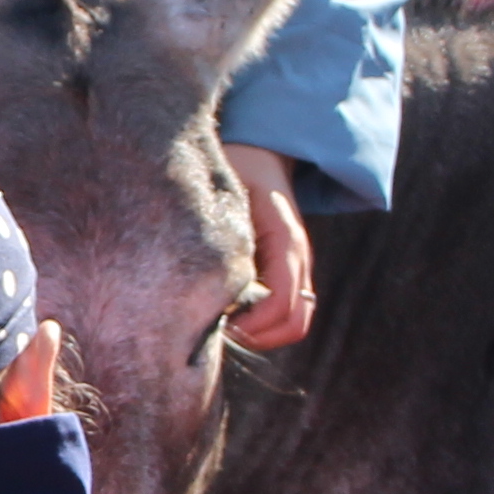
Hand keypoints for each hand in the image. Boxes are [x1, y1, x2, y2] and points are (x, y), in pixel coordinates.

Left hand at [226, 146, 316, 353]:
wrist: (261, 157)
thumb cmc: (237, 169)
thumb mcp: (224, 193)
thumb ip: (218, 231)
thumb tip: (195, 278)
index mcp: (286, 239)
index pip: (280, 303)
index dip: (249, 326)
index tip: (214, 325)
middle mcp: (298, 259)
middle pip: (294, 324)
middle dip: (256, 337)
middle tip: (216, 330)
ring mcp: (297, 269)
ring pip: (294, 323)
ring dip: (260, 334)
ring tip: (221, 323)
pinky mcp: (288, 275)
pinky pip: (286, 313)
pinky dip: (262, 324)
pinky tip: (229, 311)